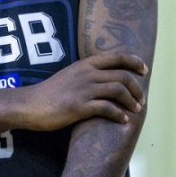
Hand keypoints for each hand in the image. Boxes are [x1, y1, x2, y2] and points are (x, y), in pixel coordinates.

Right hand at [19, 52, 147, 130]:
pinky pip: (107, 108)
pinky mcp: (79, 106)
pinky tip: (123, 120)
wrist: (31, 104)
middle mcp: (86, 74)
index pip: (117, 56)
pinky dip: (119, 114)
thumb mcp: (70, 75)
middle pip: (122, 75)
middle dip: (137, 87)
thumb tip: (107, 78)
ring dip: (132, 101)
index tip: (144, 70)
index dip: (134, 62)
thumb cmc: (50, 92)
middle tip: (141, 99)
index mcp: (85, 64)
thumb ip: (87, 74)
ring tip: (136, 109)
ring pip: (118, 90)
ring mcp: (83, 89)